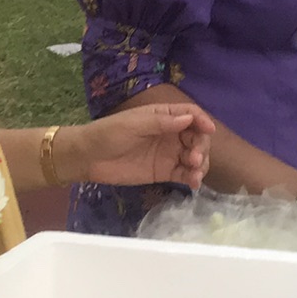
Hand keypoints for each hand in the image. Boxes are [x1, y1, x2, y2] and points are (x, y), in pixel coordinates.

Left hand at [71, 105, 216, 188]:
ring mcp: (168, 154)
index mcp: (163, 116)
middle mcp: (170, 134)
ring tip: (195, 174)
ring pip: (194, 156)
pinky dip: (192, 177)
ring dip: (200, 164)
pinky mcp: (164, 172)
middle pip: (196, 137)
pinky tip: (193, 182)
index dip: (202, 121)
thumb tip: (189, 119)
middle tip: (195, 158)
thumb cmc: (108, 134)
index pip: (190, 115)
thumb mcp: (133, 124)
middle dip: (201, 147)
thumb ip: (161, 122)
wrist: (87, 158)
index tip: (209, 130)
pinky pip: (184, 173)